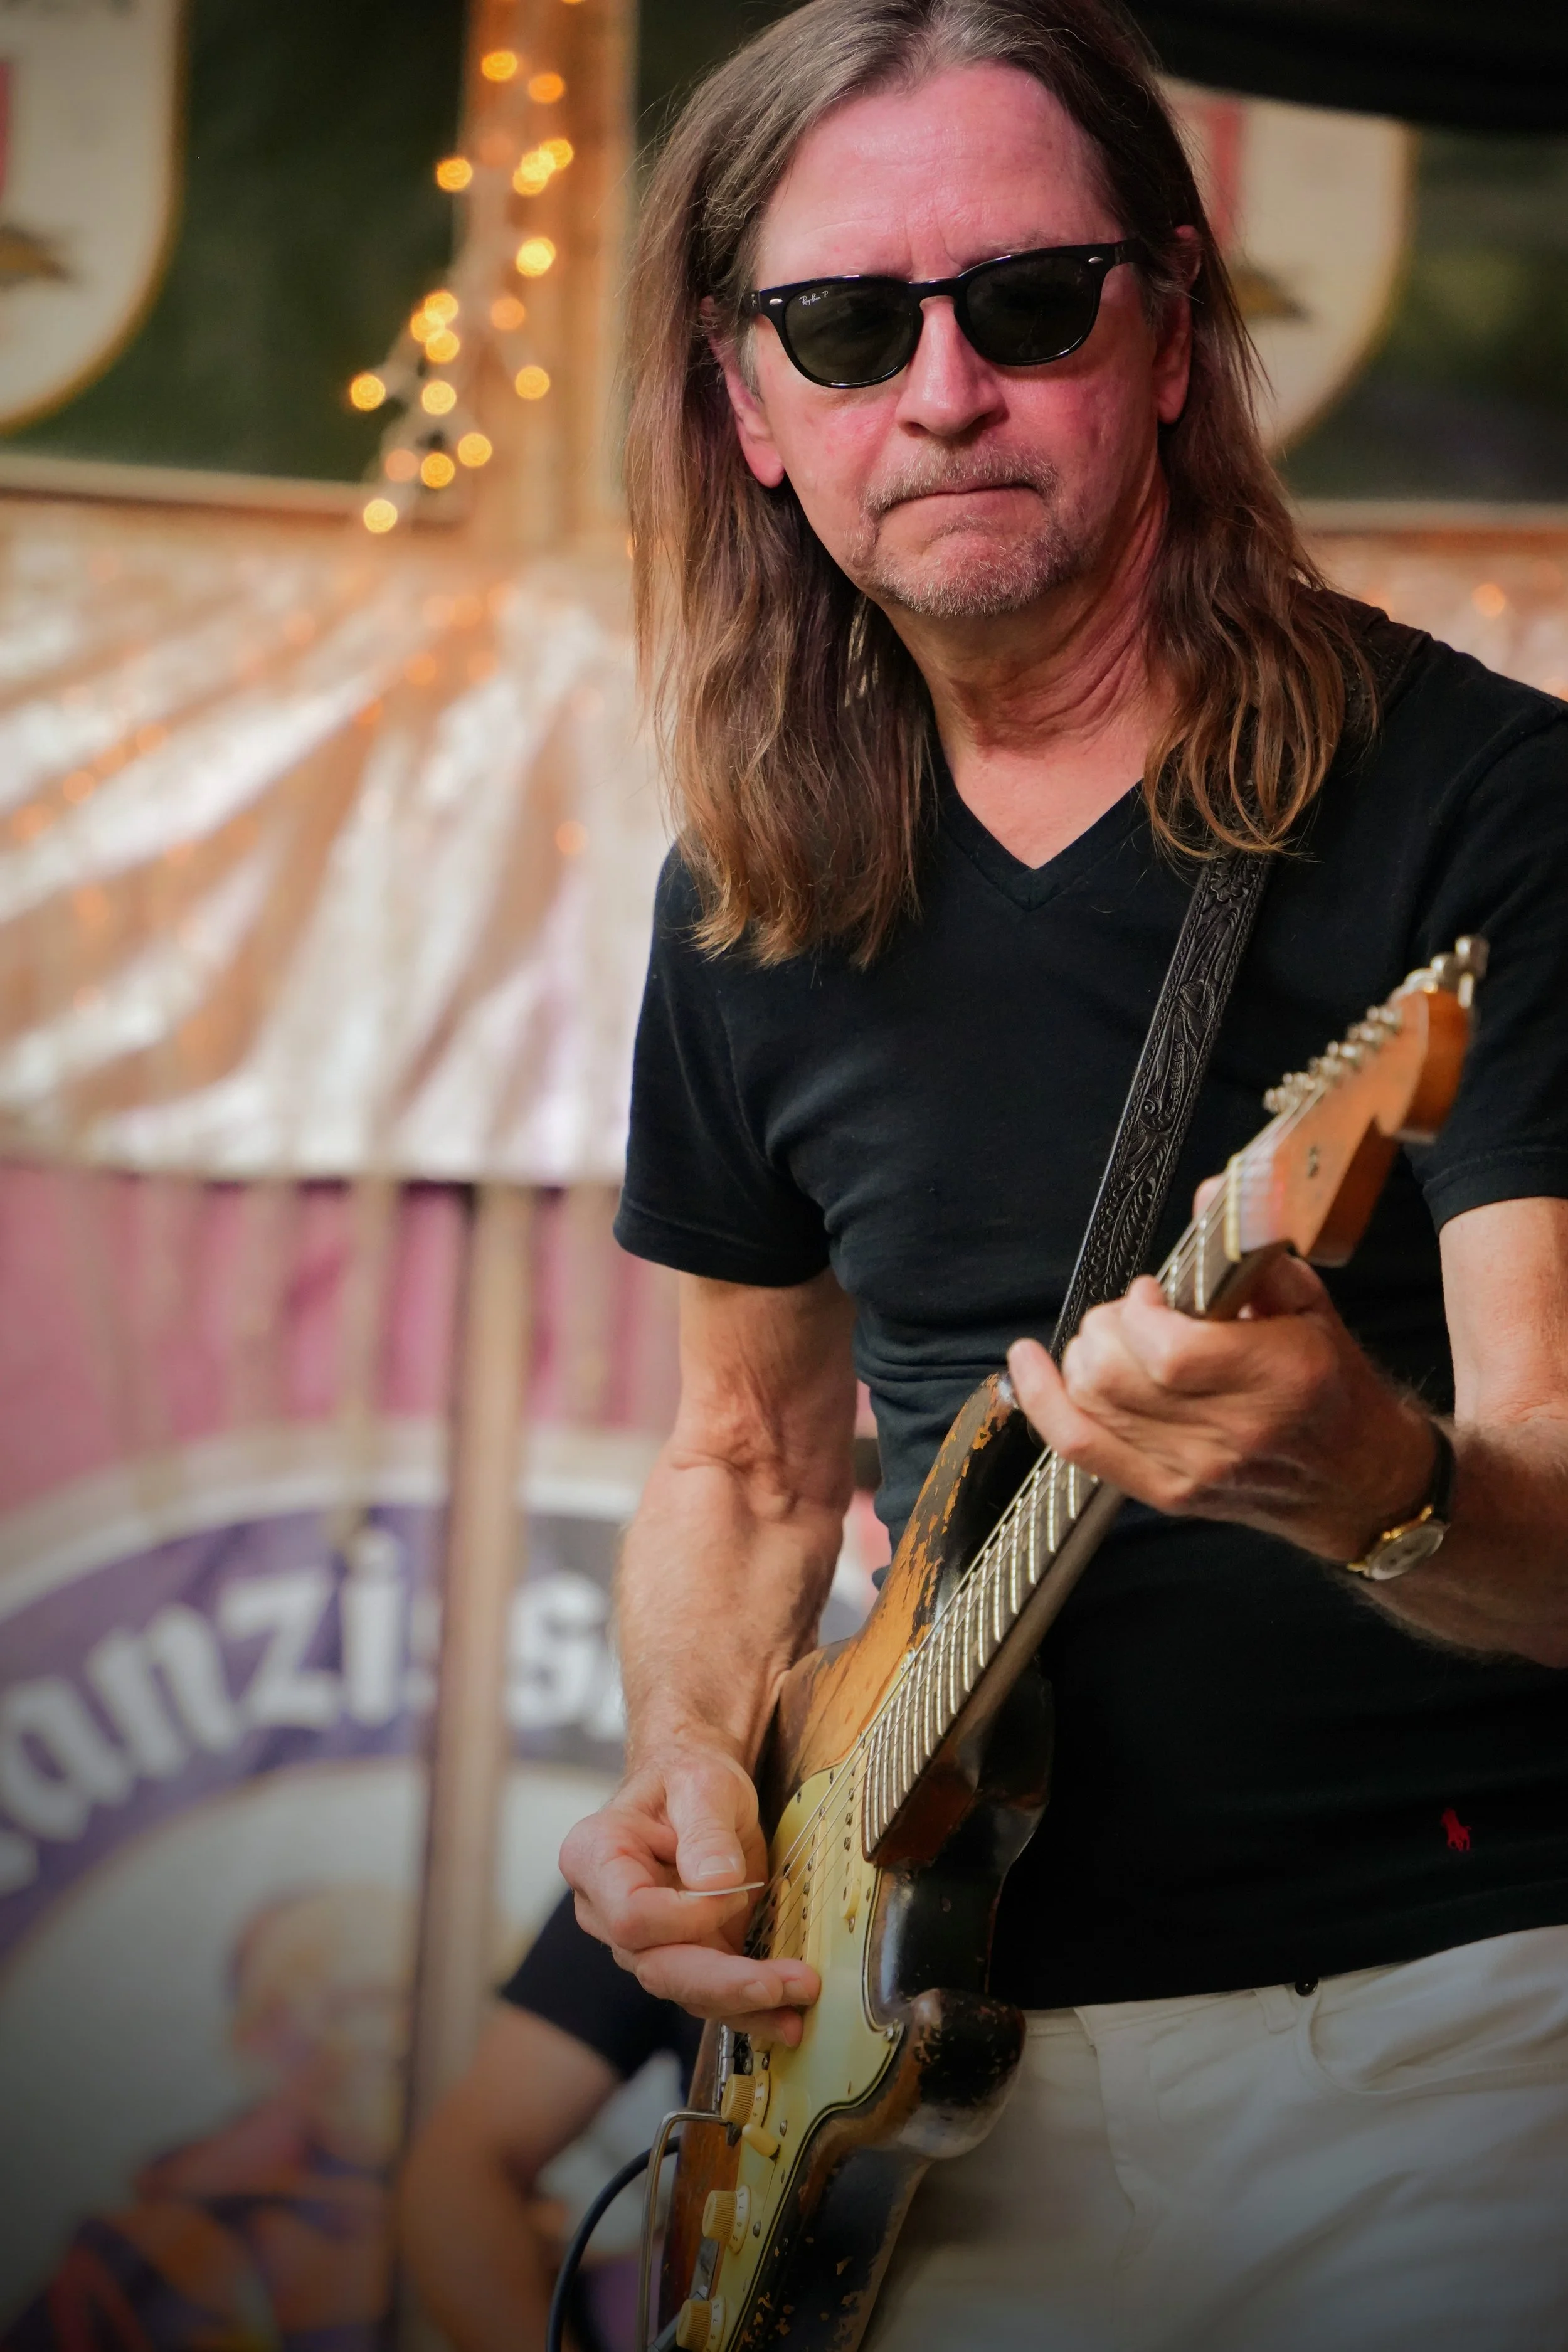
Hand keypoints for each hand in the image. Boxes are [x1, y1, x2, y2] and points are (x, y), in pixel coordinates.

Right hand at [560, 1745, 819, 2045]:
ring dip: (744, 2001)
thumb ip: (705, 1831)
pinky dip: (748, 2009)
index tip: (735, 1888)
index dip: (686, 1916)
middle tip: (784, 1985)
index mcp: (595, 1858)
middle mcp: (606, 1910)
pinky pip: (707, 1994)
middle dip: (723, 1983)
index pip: (631, 1916)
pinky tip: (787, 2018)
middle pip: (656, 1966)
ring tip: (799, 2002)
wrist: (698, 1792)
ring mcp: (642, 1941)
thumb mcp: (703, 1784)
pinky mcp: (680, 1956)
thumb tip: (716, 1884)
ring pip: (684, 1989)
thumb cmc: (689, 1776)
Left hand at [1005, 1243, 1435, 1561]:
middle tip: (1130, 1312)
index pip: (1171, 1354)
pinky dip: (1041, 1401)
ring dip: (1082, 1357)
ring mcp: (1195, 1470)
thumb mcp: (1311, 1309)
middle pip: (1117, 1379)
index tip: (1152, 1292)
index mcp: (1279, 1378)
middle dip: (1105, 1327)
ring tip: (1110, 1339)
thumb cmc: (1335, 1391)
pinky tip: (1027, 1364)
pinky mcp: (1167, 1493)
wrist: (1359, 1484)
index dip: (1141, 1314)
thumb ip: (1253, 1253)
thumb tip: (1212, 1194)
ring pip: (1092, 1407)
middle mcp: (1234, 1431)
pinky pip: (1080, 1447)